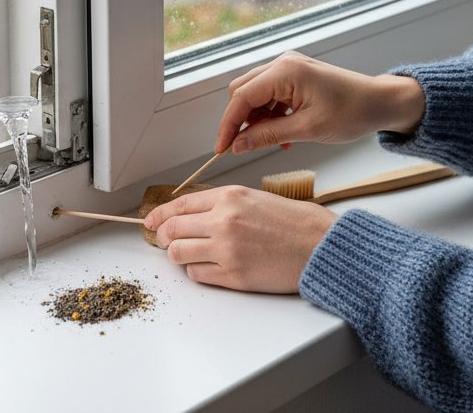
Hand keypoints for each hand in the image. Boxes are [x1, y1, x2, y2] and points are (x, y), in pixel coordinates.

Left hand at [143, 185, 337, 292]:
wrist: (321, 247)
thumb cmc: (297, 223)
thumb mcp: (256, 198)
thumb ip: (223, 204)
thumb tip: (194, 215)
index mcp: (230, 197)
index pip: (180, 204)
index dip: (159, 214)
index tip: (151, 221)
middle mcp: (224, 221)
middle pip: (172, 230)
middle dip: (163, 236)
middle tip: (164, 241)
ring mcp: (226, 250)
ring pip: (178, 253)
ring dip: (178, 255)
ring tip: (188, 254)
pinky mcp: (233, 276)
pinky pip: (198, 275)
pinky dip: (197, 271)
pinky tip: (208, 267)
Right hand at [214, 51, 424, 155]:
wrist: (381, 103)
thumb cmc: (353, 112)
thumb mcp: (307, 129)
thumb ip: (268, 135)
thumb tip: (238, 145)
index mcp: (285, 71)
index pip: (241, 97)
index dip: (228, 125)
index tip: (222, 148)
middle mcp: (283, 64)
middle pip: (243, 92)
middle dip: (240, 121)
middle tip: (243, 147)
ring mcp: (289, 68)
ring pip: (256, 95)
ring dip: (258, 120)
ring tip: (273, 142)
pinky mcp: (296, 76)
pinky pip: (271, 96)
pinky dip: (271, 116)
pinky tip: (284, 134)